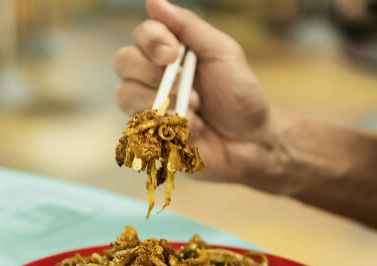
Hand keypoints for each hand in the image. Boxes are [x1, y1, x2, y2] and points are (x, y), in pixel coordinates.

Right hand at [114, 0, 280, 185]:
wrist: (253, 141)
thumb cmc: (240, 94)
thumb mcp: (222, 52)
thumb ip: (189, 26)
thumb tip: (153, 0)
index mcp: (169, 52)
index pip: (141, 35)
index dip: (151, 41)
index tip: (173, 53)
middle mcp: (152, 76)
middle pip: (123, 61)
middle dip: (155, 73)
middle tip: (187, 84)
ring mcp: (148, 106)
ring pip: (125, 94)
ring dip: (163, 102)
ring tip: (197, 109)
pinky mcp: (149, 135)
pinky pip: (140, 126)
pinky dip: (170, 126)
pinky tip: (195, 130)